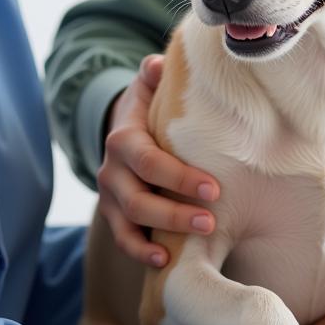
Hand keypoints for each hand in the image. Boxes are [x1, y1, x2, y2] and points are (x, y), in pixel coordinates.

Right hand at [96, 54, 220, 266]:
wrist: (123, 131)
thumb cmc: (149, 109)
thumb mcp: (149, 87)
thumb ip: (155, 75)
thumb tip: (158, 65)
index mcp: (124, 138)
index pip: (149, 161)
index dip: (180, 177)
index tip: (214, 188)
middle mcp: (111, 169)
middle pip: (139, 197)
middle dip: (176, 210)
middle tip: (212, 218)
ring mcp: (110, 195)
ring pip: (131, 221)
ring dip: (166, 231)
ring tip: (201, 236)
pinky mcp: (114, 214)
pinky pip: (123, 237)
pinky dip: (141, 250)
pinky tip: (164, 260)